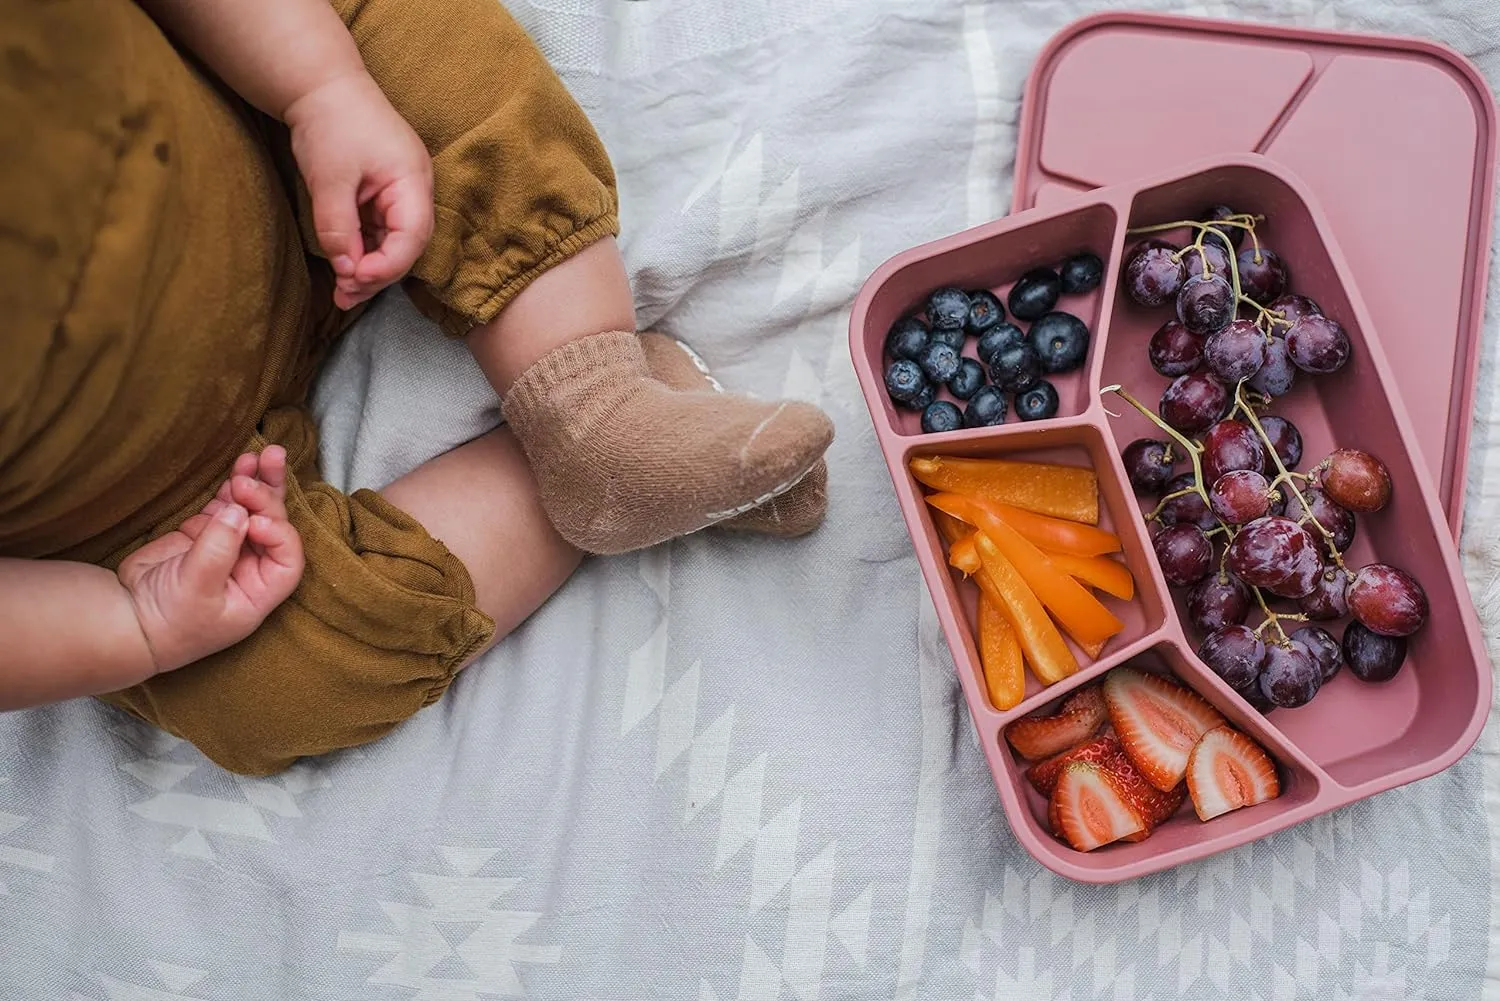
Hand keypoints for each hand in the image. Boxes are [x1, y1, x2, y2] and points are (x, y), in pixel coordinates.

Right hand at [119, 447, 304, 672]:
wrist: (129, 620)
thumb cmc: (169, 621)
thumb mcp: (195, 590)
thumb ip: (218, 550)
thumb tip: (238, 511)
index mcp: (259, 591)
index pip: (286, 557)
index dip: (278, 533)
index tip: (253, 521)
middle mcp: (251, 568)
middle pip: (273, 526)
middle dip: (266, 498)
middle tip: (251, 475)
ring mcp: (229, 547)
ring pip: (253, 510)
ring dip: (257, 483)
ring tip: (263, 455)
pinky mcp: (206, 533)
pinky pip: (227, 505)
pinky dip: (232, 486)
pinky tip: (241, 466)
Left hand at [285, 71, 433, 310]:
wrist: (322, 86)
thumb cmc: (332, 122)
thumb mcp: (330, 179)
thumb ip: (339, 228)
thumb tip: (346, 270)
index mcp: (412, 180)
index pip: (413, 236)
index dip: (388, 264)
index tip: (356, 278)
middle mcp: (414, 191)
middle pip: (406, 246)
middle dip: (377, 274)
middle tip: (344, 295)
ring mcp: (400, 194)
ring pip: (392, 244)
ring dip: (368, 269)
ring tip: (341, 293)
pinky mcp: (383, 197)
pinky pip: (380, 233)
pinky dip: (363, 252)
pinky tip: (345, 269)